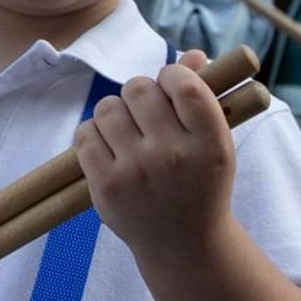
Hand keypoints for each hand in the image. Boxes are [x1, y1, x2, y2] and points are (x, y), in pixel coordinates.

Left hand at [75, 50, 239, 261]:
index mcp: (209, 143)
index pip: (184, 84)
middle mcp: (173, 156)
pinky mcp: (106, 187)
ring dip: (115, 112)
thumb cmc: (200, 185)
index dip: (172, 74)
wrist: (184, 245)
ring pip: (108, 107)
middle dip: (141, 94)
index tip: (171, 86)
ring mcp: (136, 172)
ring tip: (128, 132)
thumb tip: (190, 55)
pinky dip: (93, 133)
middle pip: (140, 88)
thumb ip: (202, 97)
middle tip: (147, 114)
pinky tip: (109, 146)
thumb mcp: (214, 144)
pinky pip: (85, 133)